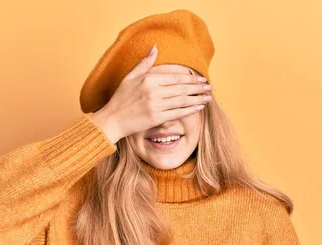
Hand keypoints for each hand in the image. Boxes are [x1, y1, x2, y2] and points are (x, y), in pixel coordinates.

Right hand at [90, 44, 210, 142]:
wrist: (112, 120)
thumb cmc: (120, 98)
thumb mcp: (130, 77)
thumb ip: (145, 63)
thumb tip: (155, 47)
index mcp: (148, 79)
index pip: (175, 77)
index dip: (191, 78)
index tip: (202, 78)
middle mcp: (153, 92)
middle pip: (182, 89)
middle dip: (198, 88)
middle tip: (209, 87)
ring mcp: (155, 106)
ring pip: (182, 101)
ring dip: (197, 99)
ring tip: (208, 97)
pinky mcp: (156, 118)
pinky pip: (177, 113)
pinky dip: (190, 110)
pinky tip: (198, 107)